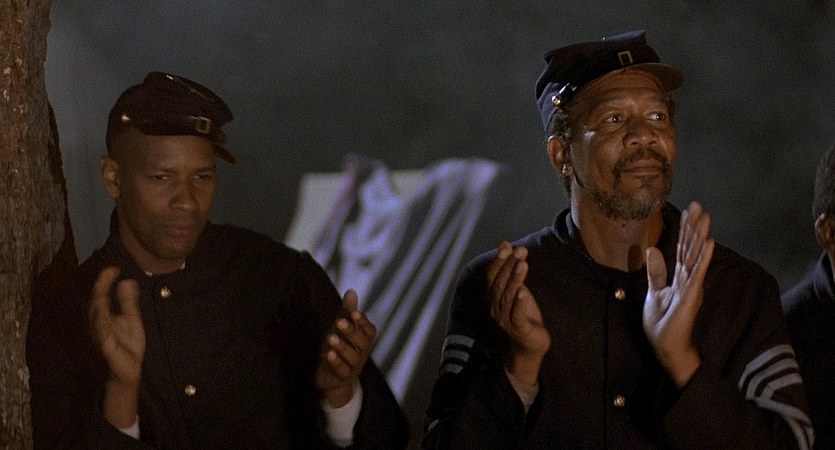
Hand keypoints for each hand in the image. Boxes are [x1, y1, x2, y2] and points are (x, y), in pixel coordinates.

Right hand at [88, 266, 145, 427]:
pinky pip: (103, 335)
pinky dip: (103, 323)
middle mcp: (99, 325)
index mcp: (105, 318)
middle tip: (108, 271)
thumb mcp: (132, 320)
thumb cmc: (128, 346)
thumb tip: (127, 280)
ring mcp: (101, 337)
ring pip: (97, 317)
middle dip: (100, 287)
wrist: (130, 370)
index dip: (105, 282)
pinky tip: (104, 312)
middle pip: (96, 303)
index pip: (102, 297)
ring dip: (99, 301)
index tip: (113, 268)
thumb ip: (129, 302)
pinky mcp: (107, 348)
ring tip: (103, 286)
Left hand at [315, 289, 376, 407]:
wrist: (332, 377)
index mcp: (364, 340)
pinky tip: (328, 354)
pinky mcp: (343, 377)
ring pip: (353, 356)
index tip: (354, 312)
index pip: (370, 330)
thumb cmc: (339, 348)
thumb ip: (346, 312)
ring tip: (330, 338)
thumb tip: (351, 290)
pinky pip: (343, 370)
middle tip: (339, 322)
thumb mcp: (341, 329)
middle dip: (351, 331)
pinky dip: (336, 362)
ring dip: (342, 347)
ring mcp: (354, 366)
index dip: (363, 322)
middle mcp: (362, 353)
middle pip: (363, 342)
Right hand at [488, 241, 549, 385]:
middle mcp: (494, 308)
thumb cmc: (523, 314)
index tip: (506, 246)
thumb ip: (509, 268)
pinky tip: (523, 293)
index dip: (498, 261)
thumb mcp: (516, 288)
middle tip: (520, 250)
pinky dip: (519, 304)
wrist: (530, 344)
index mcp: (492, 298)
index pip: (492, 276)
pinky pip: (517, 315)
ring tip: (523, 264)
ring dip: (515, 279)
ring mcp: (505, 320)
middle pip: (500, 284)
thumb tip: (504, 243)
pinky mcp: (518, 330)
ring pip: (508, 297)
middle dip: (509, 266)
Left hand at [643, 201, 714, 387]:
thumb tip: (652, 249)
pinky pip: (697, 272)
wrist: (666, 346)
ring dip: (700, 236)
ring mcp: (690, 285)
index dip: (685, 229)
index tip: (688, 210)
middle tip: (699, 205)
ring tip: (706, 217)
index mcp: (677, 276)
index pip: (682, 248)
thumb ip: (656, 272)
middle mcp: (687, 278)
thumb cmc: (662, 323)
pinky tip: (709, 242)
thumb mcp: (653, 292)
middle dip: (694, 226)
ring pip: (695, 255)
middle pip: (690, 247)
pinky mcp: (691, 295)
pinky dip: (703, 257)